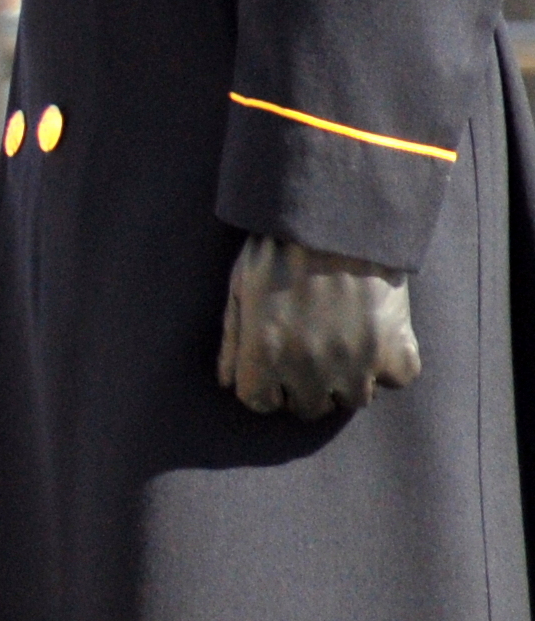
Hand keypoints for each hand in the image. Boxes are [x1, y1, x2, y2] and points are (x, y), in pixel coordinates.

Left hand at [217, 230, 420, 417]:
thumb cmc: (278, 248)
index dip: (263, 384)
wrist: (336, 216)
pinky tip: (374, 333)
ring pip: (352, 399)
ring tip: (341, 338)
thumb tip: (226, 384)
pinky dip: (388, 363)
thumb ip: (233, 341)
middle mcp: (311, 367)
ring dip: (346, 377)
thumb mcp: (240, 288)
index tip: (271, 367)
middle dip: (304, 385)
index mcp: (265, 352)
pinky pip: (395, 379)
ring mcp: (357, 363)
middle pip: (308, 407)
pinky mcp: (396, 350)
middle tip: (309, 350)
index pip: (259, 401)